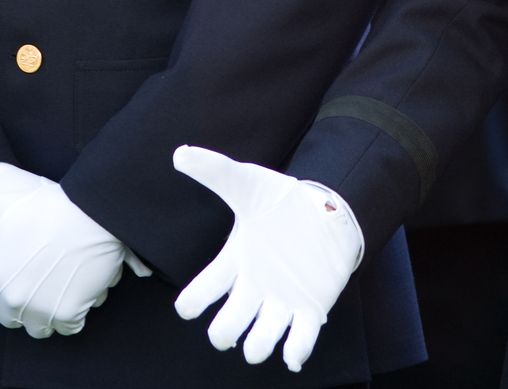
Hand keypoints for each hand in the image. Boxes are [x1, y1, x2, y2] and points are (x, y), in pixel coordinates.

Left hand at [0, 179, 149, 336]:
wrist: (90, 212)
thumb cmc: (42, 207)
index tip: (7, 273)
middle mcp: (14, 301)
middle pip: (8, 317)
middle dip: (15, 302)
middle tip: (30, 278)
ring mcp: (44, 310)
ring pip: (36, 328)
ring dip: (40, 313)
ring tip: (50, 288)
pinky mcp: (71, 313)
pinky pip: (65, 328)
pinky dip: (67, 316)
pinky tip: (70, 293)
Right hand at [173, 145, 363, 371]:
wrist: (327, 210)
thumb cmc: (281, 201)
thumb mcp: (247, 182)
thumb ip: (214, 170)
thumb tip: (179, 153)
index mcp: (234, 263)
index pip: (202, 291)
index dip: (191, 304)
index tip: (188, 307)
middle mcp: (253, 288)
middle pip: (228, 325)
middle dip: (223, 333)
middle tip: (227, 331)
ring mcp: (281, 302)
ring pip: (261, 339)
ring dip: (257, 346)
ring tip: (258, 343)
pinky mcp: (310, 309)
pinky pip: (300, 341)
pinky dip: (295, 352)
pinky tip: (292, 354)